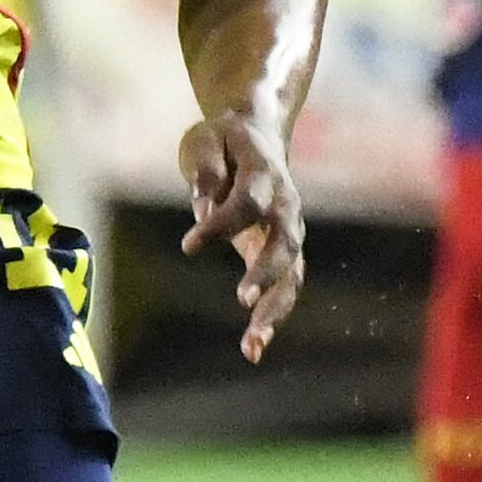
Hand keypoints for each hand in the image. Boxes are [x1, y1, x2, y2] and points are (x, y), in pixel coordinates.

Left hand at [175, 106, 305, 361]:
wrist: (259, 132)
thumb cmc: (224, 138)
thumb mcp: (204, 139)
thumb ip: (206, 172)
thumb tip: (203, 212)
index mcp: (266, 171)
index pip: (248, 203)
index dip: (221, 224)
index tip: (189, 244)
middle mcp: (286, 204)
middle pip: (285, 243)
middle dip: (266, 273)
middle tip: (243, 300)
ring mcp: (289, 230)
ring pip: (293, 275)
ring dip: (275, 309)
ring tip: (252, 346)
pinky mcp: (282, 251)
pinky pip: (286, 287)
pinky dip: (273, 317)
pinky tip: (252, 349)